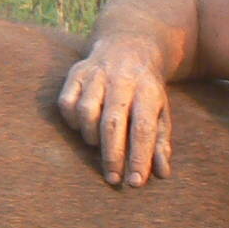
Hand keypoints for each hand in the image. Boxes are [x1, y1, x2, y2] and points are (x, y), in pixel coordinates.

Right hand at [56, 43, 173, 186]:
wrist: (129, 45)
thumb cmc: (146, 89)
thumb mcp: (160, 111)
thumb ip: (161, 142)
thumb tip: (162, 174)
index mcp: (148, 89)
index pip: (143, 127)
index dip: (139, 157)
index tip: (135, 182)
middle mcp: (121, 79)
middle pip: (113, 122)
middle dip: (113, 155)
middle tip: (114, 178)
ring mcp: (96, 74)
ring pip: (86, 111)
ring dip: (91, 136)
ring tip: (98, 145)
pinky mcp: (76, 73)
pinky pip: (67, 102)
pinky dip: (72, 121)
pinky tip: (82, 128)